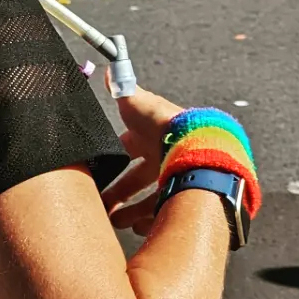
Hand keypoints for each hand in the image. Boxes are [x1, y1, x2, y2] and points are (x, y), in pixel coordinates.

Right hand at [99, 79, 184, 235]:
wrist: (201, 148)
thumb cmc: (169, 127)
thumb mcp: (139, 104)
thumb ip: (121, 89)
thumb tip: (108, 70)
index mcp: (153, 138)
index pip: (127, 152)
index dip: (112, 165)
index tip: (97, 178)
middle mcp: (166, 158)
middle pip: (137, 180)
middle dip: (119, 194)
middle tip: (103, 208)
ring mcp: (178, 178)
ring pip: (150, 199)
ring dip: (132, 211)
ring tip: (117, 223)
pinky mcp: (190, 198)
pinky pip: (168, 214)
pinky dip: (152, 222)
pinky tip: (139, 228)